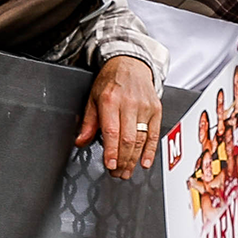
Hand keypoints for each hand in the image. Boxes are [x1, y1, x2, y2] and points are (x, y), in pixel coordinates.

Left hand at [74, 55, 162, 180]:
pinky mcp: (156, 110)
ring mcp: (145, 107)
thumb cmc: (111, 81)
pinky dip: (150, 150)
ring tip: (126, 171)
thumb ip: (89, 122)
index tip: (110, 165)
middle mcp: (130, 104)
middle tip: (117, 173)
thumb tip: (81, 141)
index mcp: (111, 100)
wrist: (131, 64)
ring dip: (134, 159)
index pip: (112, 131)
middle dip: (123, 160)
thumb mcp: (93, 98)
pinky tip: (145, 162)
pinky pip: (154, 134)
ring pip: (141, 139)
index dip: (112, 151)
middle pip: (128, 139)